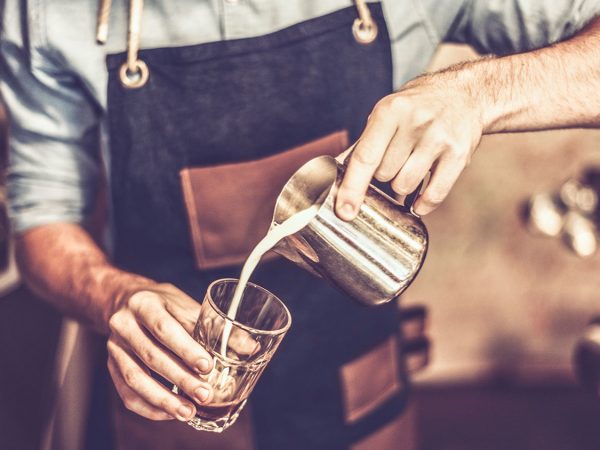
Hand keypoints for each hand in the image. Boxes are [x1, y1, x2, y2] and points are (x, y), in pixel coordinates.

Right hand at [106, 283, 213, 420]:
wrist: (125, 300)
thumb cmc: (163, 304)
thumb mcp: (186, 305)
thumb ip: (215, 326)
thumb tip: (250, 347)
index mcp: (145, 303)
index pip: (165, 329)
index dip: (186, 349)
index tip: (207, 366)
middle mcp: (124, 324)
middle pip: (151, 356)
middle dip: (180, 378)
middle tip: (204, 394)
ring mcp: (114, 347)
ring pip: (135, 378)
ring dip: (163, 398)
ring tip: (188, 412)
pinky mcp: (111, 365)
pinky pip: (126, 392)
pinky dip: (149, 406)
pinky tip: (169, 413)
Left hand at [336, 69, 483, 218]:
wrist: (466, 94)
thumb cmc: (417, 107)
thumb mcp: (387, 113)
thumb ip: (363, 144)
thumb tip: (334, 175)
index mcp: (390, 112)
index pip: (366, 157)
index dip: (352, 187)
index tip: (344, 211)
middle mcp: (415, 123)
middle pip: (384, 174)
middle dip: (383, 174)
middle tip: (395, 158)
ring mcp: (439, 139)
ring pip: (405, 186)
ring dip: (402, 185)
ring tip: (410, 166)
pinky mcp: (459, 155)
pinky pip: (433, 195)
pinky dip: (423, 203)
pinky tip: (420, 197)